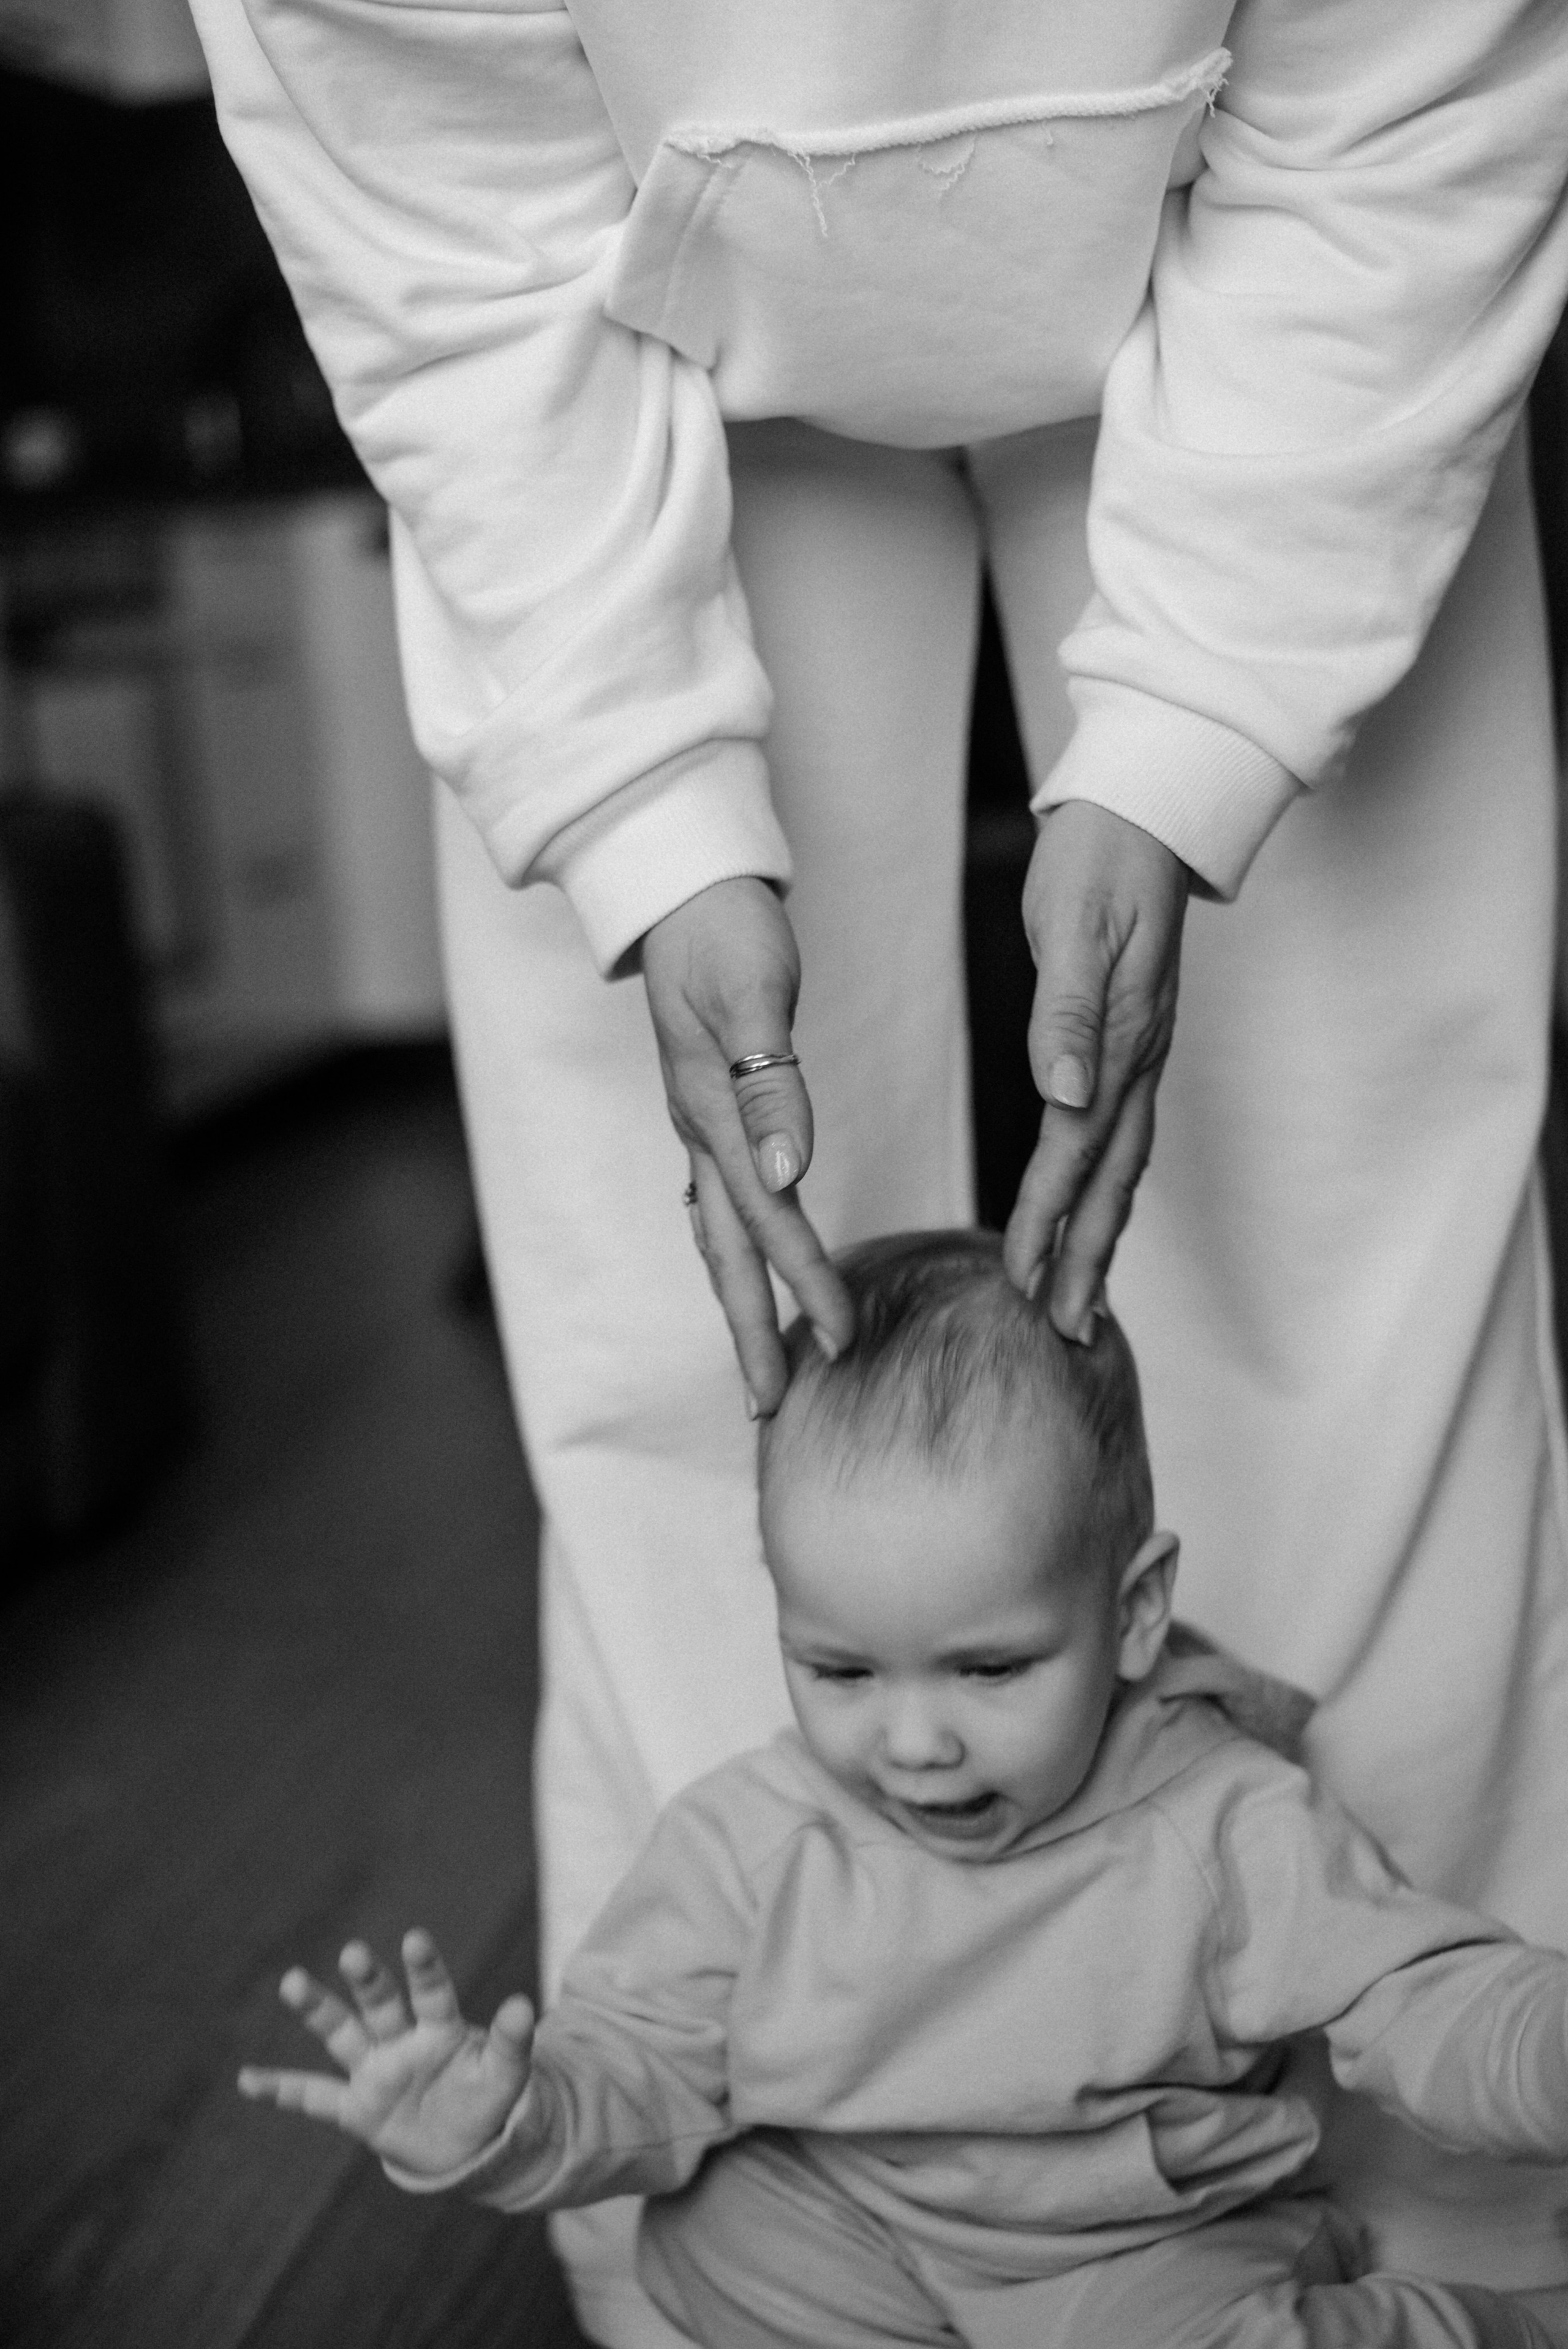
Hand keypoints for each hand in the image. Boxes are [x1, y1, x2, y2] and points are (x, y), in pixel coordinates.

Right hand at [238, 1930, 534, 2177]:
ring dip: (318, 2009)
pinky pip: (312, 2097)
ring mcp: (374, 2071)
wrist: (466, 2144)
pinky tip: (247, 2080)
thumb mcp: (506, 2075)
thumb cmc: (486, 2098)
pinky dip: (281, 2091)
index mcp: (440, 2028)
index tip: (414, 1939)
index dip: (424, 1967)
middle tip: (354, 1952)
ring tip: (292, 1980)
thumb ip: (512, 2042)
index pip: (431, 1992)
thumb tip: (524, 2004)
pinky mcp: (355, 2107)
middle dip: (368, 1980)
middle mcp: (401, 2040)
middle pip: (380, 2004)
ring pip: (341, 2034)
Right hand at [642, 877, 853, 1414]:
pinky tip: (748, 1273)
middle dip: (752, 1331)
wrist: (677, 880)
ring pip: (718, 1236)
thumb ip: (769, 1081)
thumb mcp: (752, 991)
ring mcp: (696, 1124)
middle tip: (775, 1409)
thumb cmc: (724, 927)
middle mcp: (698, 1130)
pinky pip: (719, 1204)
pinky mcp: (705, 1111)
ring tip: (761, 1367)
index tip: (841, 1341)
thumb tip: (786, 1172)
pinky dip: (736, 1251)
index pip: (767, 1218)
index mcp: (713, 1110)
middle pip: (727, 1253)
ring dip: (740, 1303)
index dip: (804, 1282)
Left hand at [1004, 803, 1187, 1340]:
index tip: (1022, 1279)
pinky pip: (1125, 1132)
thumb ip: (1067, 1012)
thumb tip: (1066, 1096)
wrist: (1148, 804)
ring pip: (1124, 1163)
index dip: (1049, 1219)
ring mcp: (1143, 1050)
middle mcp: (1138, 1055)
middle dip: (1087, 1257)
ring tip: (1080, 1300)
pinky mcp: (1134, 1036)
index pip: (1075, 1148)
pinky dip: (1109, 1186)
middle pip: (1112, 1178)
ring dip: (1102, 1235)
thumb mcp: (1072, 924)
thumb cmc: (1098, 857)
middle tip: (1062, 1330)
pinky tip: (1095, 1212)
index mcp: (1117, 1036)